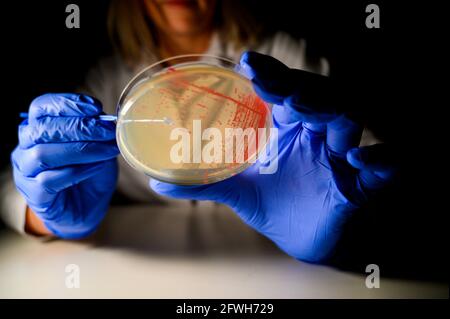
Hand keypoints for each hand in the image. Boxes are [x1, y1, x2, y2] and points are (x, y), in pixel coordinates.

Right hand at [11, 93, 118, 238]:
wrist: (87, 210)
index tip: (95, 107)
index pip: (41, 107)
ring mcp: (26, 173)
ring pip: (42, 154)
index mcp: (38, 130)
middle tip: (107, 131)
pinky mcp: (35, 196)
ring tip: (107, 150)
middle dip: (79, 127)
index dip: (66, 104)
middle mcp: (26, 148)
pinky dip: (76, 171)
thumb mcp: (99, 148)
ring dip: (80, 149)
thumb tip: (109, 122)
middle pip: (42, 128)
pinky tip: (96, 167)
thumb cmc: (90, 174)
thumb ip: (99, 134)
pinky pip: (49, 180)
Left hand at [150, 52, 394, 261]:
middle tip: (281, 90)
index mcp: (287, 129)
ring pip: (349, 120)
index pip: (284, 92)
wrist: (300, 238)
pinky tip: (359, 160)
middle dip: (302, 89)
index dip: (271, 75)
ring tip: (305, 112)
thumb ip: (202, 183)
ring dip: (333, 112)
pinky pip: (385, 166)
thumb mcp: (237, 190)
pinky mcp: (361, 185)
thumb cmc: (273, 204)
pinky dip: (379, 161)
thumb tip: (159, 182)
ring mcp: (340, 156)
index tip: (249, 63)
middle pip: (319, 96)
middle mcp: (316, 134)